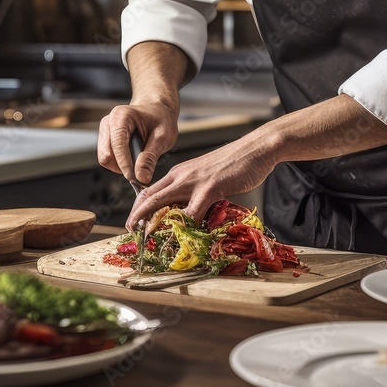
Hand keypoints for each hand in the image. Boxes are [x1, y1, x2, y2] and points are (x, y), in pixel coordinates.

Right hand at [98, 100, 178, 185]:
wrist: (156, 111)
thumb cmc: (161, 119)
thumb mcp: (163, 136)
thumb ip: (151, 157)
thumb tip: (142, 177)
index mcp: (122, 115)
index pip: (117, 143)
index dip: (124, 163)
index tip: (135, 177)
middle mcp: (108, 122)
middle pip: (107, 154)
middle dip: (123, 166)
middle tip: (142, 171)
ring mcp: (105, 131)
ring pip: (106, 159)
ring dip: (121, 166)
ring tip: (140, 160)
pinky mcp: (105, 141)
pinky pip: (108, 159)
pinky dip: (120, 164)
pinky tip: (134, 158)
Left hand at [123, 134, 277, 230]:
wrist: (256, 148)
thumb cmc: (235, 163)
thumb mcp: (206, 175)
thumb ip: (195, 190)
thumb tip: (190, 211)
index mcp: (180, 172)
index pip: (151, 190)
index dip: (139, 207)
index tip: (134, 222)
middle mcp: (182, 175)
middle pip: (150, 196)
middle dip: (137, 215)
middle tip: (129, 231)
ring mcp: (194, 181)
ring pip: (163, 202)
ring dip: (152, 222)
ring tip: (146, 238)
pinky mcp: (210, 188)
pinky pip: (192, 211)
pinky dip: (185, 226)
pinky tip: (184, 236)